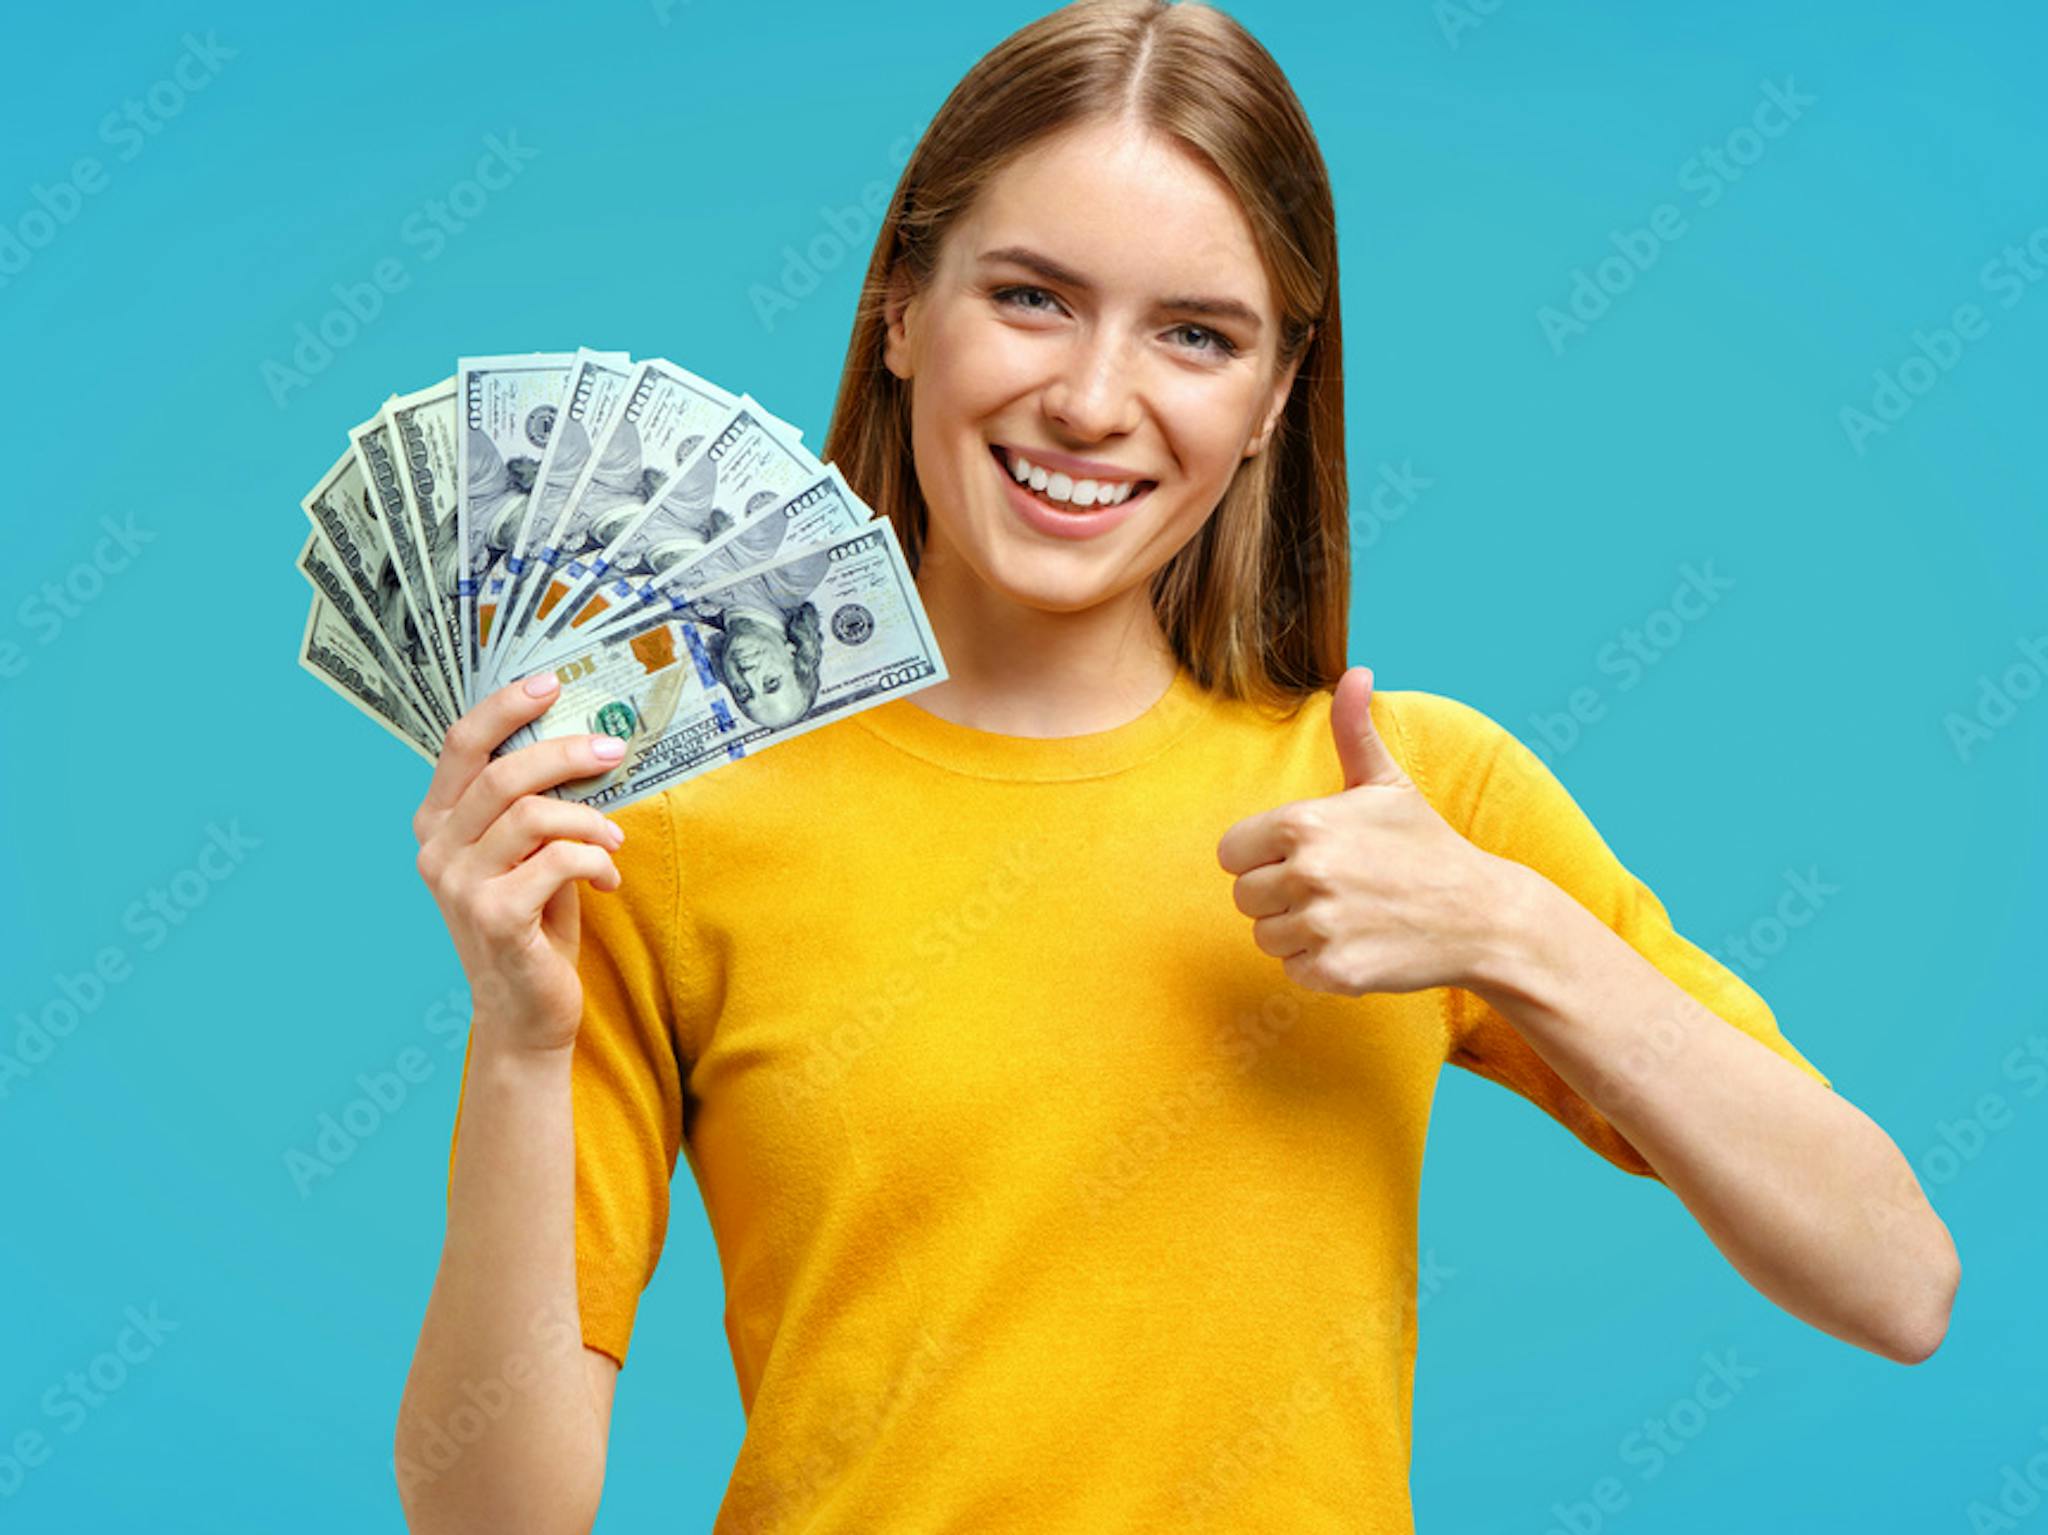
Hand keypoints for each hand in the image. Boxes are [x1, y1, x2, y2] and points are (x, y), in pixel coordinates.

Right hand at [412, 672, 631, 1054]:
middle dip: (567, 753)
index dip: (505, 706)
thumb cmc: (533, 924)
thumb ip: (532, 805)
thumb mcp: (526, 854)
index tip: (552, 683)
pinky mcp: (494, 917)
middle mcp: (436, 850)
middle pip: (503, 773)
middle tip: (613, 750)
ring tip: (613, 840)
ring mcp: (458, 886)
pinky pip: (556, 861)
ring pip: (533, 815)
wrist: (525, 1013)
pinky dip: (594, 862)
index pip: (460, 744)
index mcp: (438, 823)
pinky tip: (606, 881)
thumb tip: (583, 740)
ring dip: (589, 820)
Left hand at [1216, 666, 1515, 996]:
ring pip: (1266, 937)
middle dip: (1278, 897)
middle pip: (1244, 897)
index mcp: (1304, 824)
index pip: (1232, 854)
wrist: (1479, 914)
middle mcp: (1307, 873)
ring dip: (1297, 932)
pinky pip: (1293, 970)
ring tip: (1346, 914)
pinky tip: (1358, 942)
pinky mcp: (1336, 971)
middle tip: (1332, 888)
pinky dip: (1319, 964)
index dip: (1262, 858)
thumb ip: (1354, 730)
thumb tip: (1356, 672)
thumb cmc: (1424, 845)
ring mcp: (1322, 925)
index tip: (1304, 858)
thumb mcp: (1387, 783)